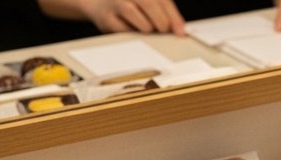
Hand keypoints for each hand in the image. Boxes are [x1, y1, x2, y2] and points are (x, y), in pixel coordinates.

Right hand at [39, 0, 185, 35]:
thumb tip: (180, 30)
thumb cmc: (130, 6)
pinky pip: (124, 30)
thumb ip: (164, 13)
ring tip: (147, 29)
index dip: (174, 17)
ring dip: (147, 27)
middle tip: (163, 30)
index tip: (181, 32)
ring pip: (135, 15)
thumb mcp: (148, 4)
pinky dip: (132, 34)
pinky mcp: (106, 19)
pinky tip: (133, 31)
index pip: (162, 0)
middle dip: (162, 22)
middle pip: (149, 4)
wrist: (99, 5)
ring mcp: (116, 3)